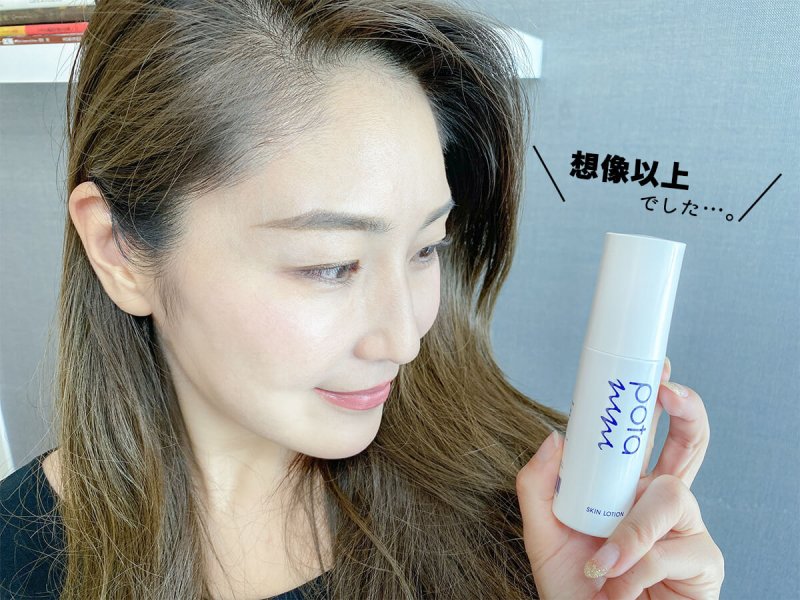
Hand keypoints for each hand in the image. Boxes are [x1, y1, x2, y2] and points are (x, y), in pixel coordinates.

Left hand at [516, 358, 724, 598]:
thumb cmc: (574, 589)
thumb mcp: (542, 535)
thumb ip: (537, 487)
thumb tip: (554, 436)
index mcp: (625, 488)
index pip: (644, 437)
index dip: (654, 403)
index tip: (655, 373)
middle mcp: (658, 502)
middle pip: (690, 445)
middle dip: (687, 412)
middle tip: (670, 393)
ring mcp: (684, 531)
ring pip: (673, 495)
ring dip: (633, 530)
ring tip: (603, 564)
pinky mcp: (702, 564)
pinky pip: (674, 549)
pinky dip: (637, 569)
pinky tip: (618, 589)